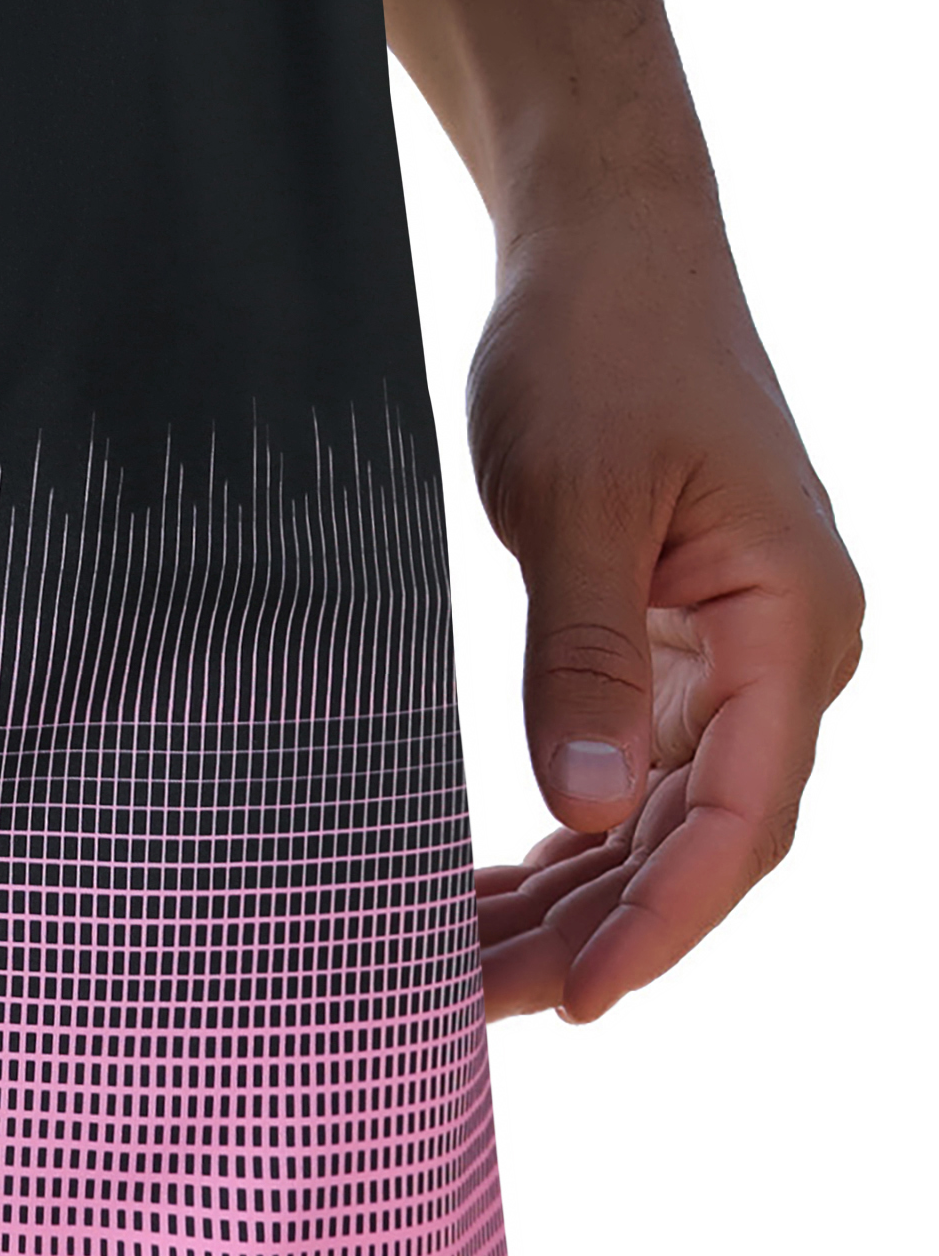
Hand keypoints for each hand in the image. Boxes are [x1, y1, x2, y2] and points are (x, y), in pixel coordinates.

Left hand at [465, 194, 861, 1021]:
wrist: (609, 248)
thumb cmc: (599, 347)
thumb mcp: (577, 498)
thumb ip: (581, 653)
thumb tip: (587, 808)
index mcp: (790, 624)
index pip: (742, 822)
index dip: (661, 924)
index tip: (577, 1003)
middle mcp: (783, 654)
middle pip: (700, 842)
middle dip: (594, 934)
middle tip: (471, 1007)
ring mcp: (733, 652)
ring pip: (662, 819)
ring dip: (573, 899)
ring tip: (465, 971)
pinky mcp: (676, 641)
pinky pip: (635, 771)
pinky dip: (569, 837)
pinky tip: (496, 894)